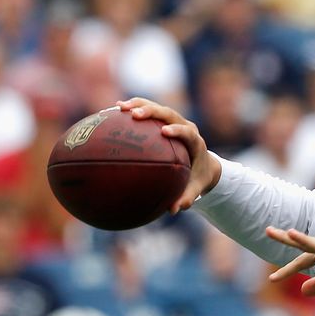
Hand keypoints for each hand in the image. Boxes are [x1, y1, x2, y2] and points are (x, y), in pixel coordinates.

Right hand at [117, 97, 221, 213]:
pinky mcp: (164, 120)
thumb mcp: (195, 189)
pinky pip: (147, 112)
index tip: (165, 131)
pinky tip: (111, 113)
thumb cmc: (197, 177)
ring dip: (138, 105)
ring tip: (118, 107)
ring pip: (156, 107)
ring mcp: (174, 121)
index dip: (177, 129)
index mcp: (194, 141)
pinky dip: (132, 110)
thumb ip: (186, 198)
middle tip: (135, 114)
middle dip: (152, 111)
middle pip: (169, 113)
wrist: (203, 164)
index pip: (187, 131)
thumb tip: (172, 210)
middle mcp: (184, 126)